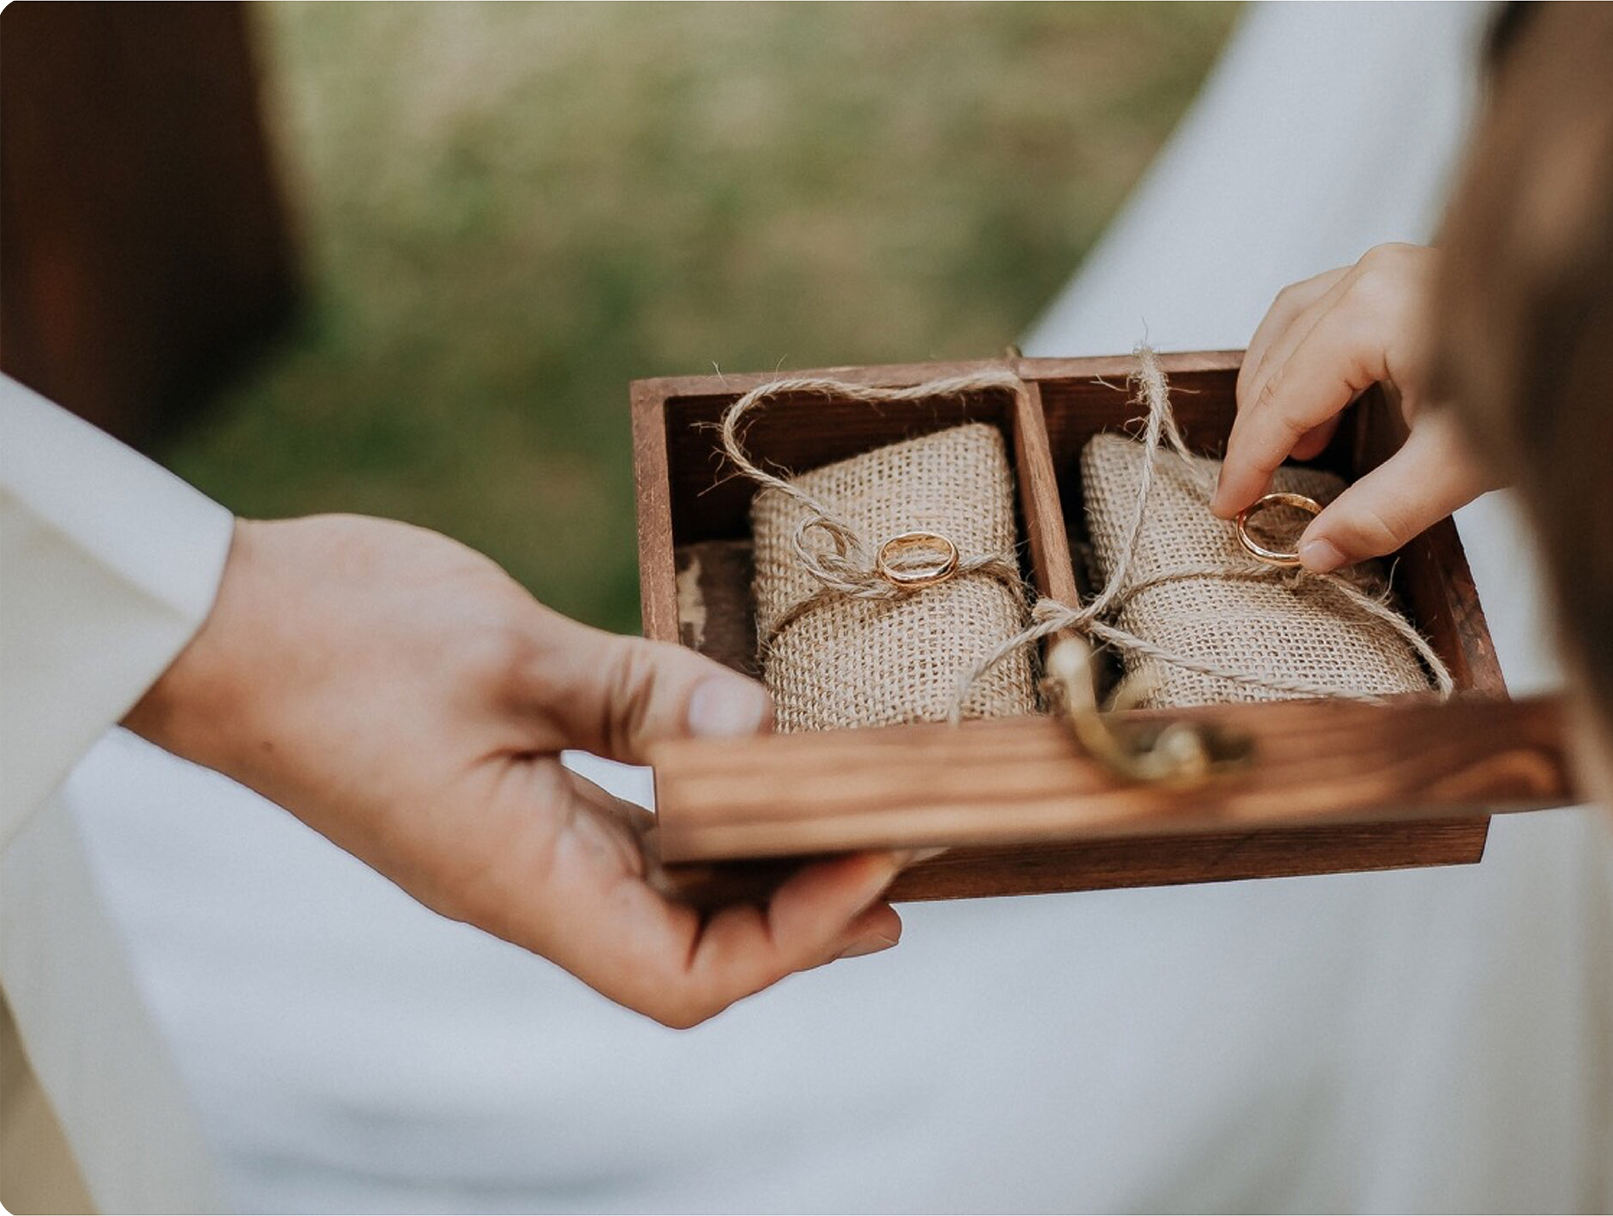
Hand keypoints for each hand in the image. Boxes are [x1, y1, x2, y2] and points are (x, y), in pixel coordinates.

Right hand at [125, 514, 904, 1027]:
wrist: (216, 623)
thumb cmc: (334, 639)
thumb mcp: (504, 651)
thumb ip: (639, 693)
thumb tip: (763, 726)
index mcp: (517, 877)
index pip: (680, 978)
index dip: (792, 940)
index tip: (873, 859)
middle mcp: (526, 881)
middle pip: (692, 946)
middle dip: (805, 912)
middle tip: (903, 852)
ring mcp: (518, 842)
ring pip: (669, 891)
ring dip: (763, 866)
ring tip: (857, 822)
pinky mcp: (513, 793)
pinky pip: (632, 829)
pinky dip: (708, 811)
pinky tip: (755, 767)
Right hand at [1212, 243, 1494, 570]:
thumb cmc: (1552, 388)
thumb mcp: (1461, 467)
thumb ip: (1380, 513)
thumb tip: (1312, 552)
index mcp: (1371, 311)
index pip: (1282, 398)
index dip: (1250, 461)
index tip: (1229, 509)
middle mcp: (1368, 273)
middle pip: (1275, 358)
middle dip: (1255, 428)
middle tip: (1248, 493)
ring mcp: (1384, 264)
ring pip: (1289, 327)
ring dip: (1273, 391)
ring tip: (1281, 455)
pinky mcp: (1401, 272)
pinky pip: (1318, 314)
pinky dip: (1301, 363)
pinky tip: (1319, 414)